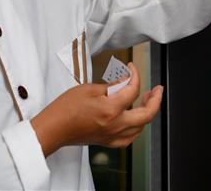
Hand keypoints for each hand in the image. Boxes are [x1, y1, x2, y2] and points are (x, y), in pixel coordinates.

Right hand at [30, 62, 162, 155]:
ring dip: (148, 113)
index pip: (132, 90)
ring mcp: (113, 135)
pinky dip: (137, 127)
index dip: (135, 75)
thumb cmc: (65, 109)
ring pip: (141, 127)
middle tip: (158, 89)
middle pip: (147, 114)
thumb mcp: (89, 89)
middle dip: (155, 99)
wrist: (53, 129)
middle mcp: (115, 125)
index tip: (131, 68)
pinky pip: (130, 137)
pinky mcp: (108, 141)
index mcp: (111, 109)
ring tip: (147, 100)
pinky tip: (136, 120)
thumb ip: (111, 86)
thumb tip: (124, 82)